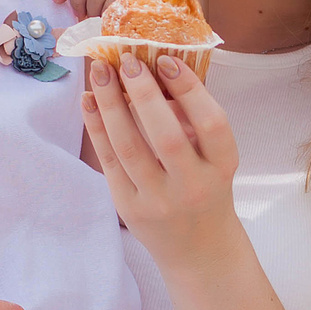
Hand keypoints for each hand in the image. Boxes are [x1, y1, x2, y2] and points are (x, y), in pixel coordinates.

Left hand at [82, 54, 241, 274]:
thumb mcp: (214, 158)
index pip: (211, 124)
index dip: (190, 90)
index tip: (167, 61)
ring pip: (129, 148)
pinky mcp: (130, 208)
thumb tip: (156, 71)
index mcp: (221, 167)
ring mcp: (158, 200)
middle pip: (167, 137)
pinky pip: (109, 162)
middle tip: (127, 60)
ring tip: (100, 71)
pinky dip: (97, 127)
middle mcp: (192, 186)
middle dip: (144, 94)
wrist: (199, 249)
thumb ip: (192, 120)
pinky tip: (89, 99)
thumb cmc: (206, 189)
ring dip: (111, 105)